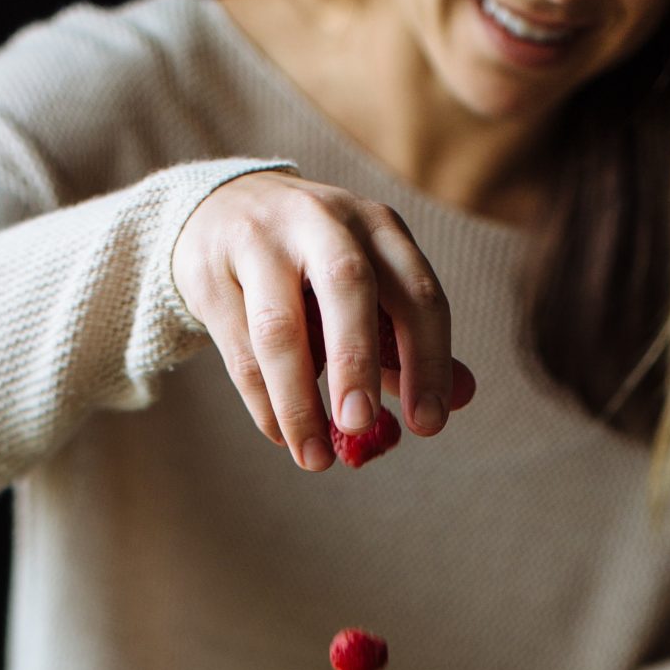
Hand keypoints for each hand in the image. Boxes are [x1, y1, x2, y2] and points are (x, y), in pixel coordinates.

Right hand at [172, 171, 470, 471]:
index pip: (415, 292)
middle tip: (361, 424)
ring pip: (278, 327)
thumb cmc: (313, 265)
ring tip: (315, 458)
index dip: (428, 360)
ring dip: (298, 401)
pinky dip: (264, 402)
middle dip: (357, 361)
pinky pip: (239, 349)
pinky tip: (284, 436)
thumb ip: (410, 341)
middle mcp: (322, 221)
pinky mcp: (209, 272)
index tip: (429, 423)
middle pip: (346, 286)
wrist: (221, 211)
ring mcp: (259, 242)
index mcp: (377, 227)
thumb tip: (461, 398)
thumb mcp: (370, 287)